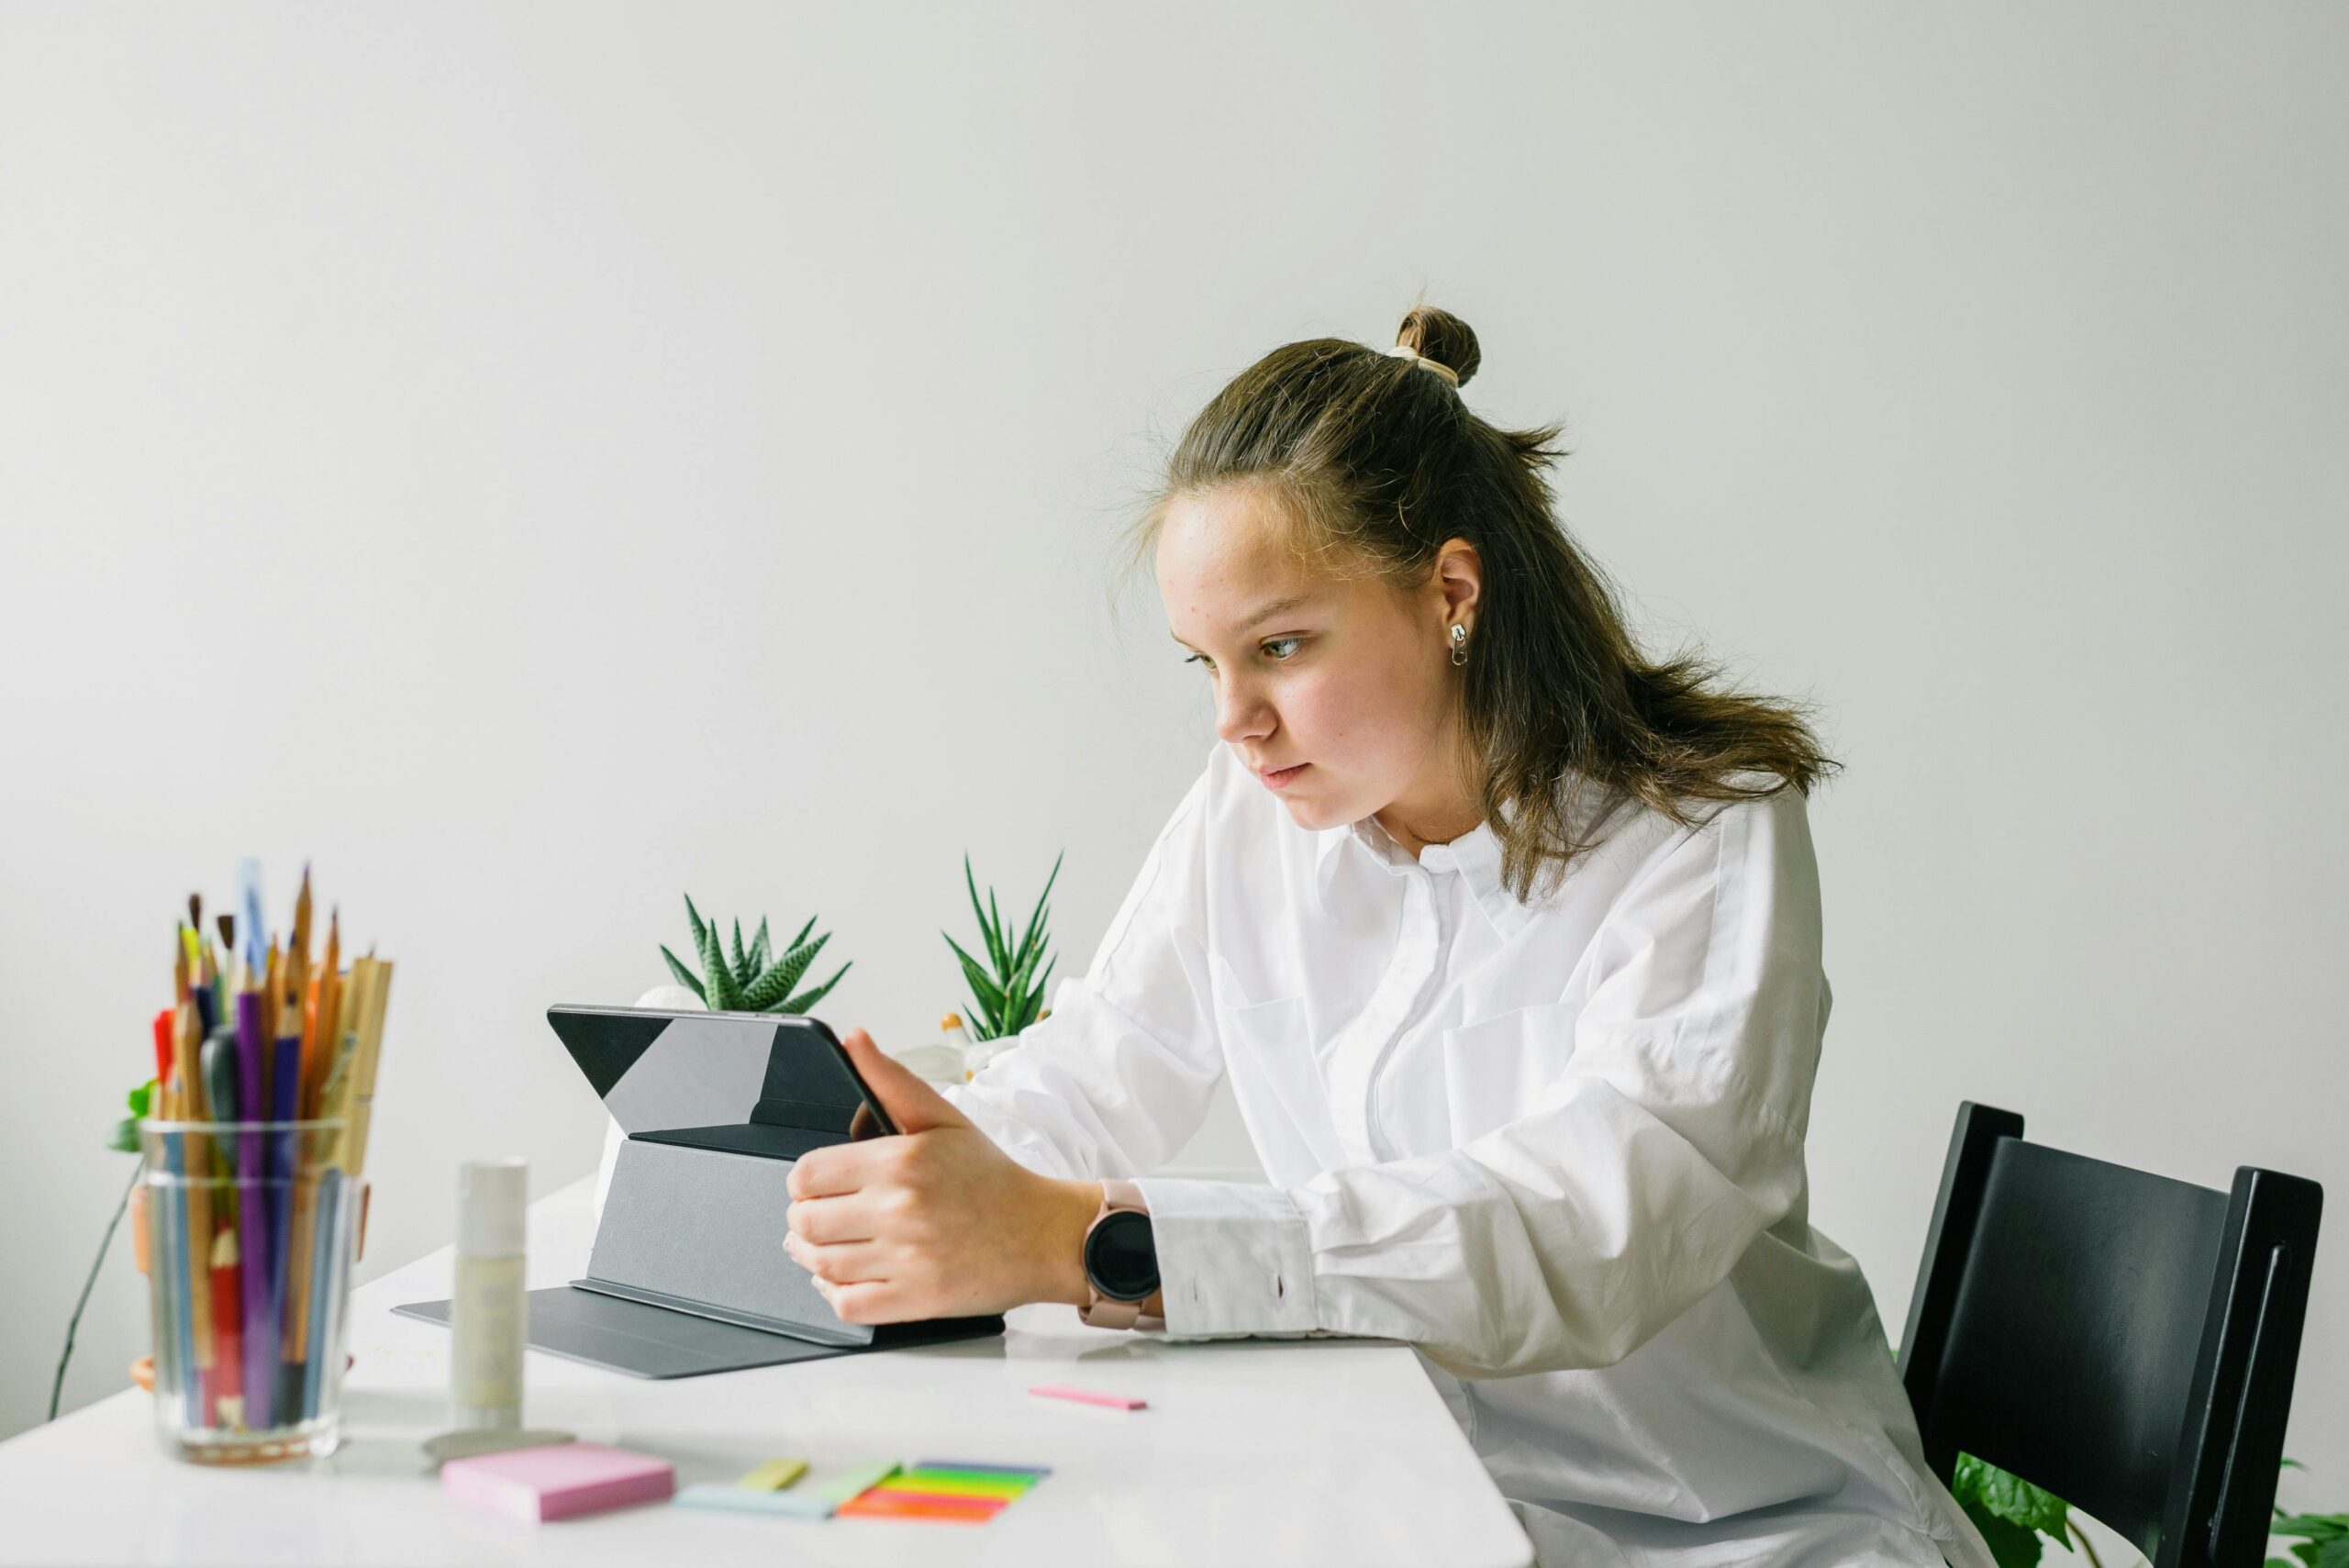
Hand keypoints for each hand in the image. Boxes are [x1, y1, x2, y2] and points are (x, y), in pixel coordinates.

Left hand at [783, 1028, 1102, 1324]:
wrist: (1044, 1233)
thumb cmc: (993, 1177)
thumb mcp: (944, 1117)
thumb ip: (891, 1079)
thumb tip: (855, 1039)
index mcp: (900, 1161)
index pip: (806, 1176)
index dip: (802, 1181)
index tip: (814, 1185)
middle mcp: (899, 1210)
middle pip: (805, 1222)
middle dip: (802, 1218)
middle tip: (818, 1215)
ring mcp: (907, 1259)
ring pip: (819, 1265)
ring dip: (810, 1256)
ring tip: (822, 1245)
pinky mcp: (915, 1300)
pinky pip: (847, 1304)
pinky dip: (832, 1292)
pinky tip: (841, 1277)